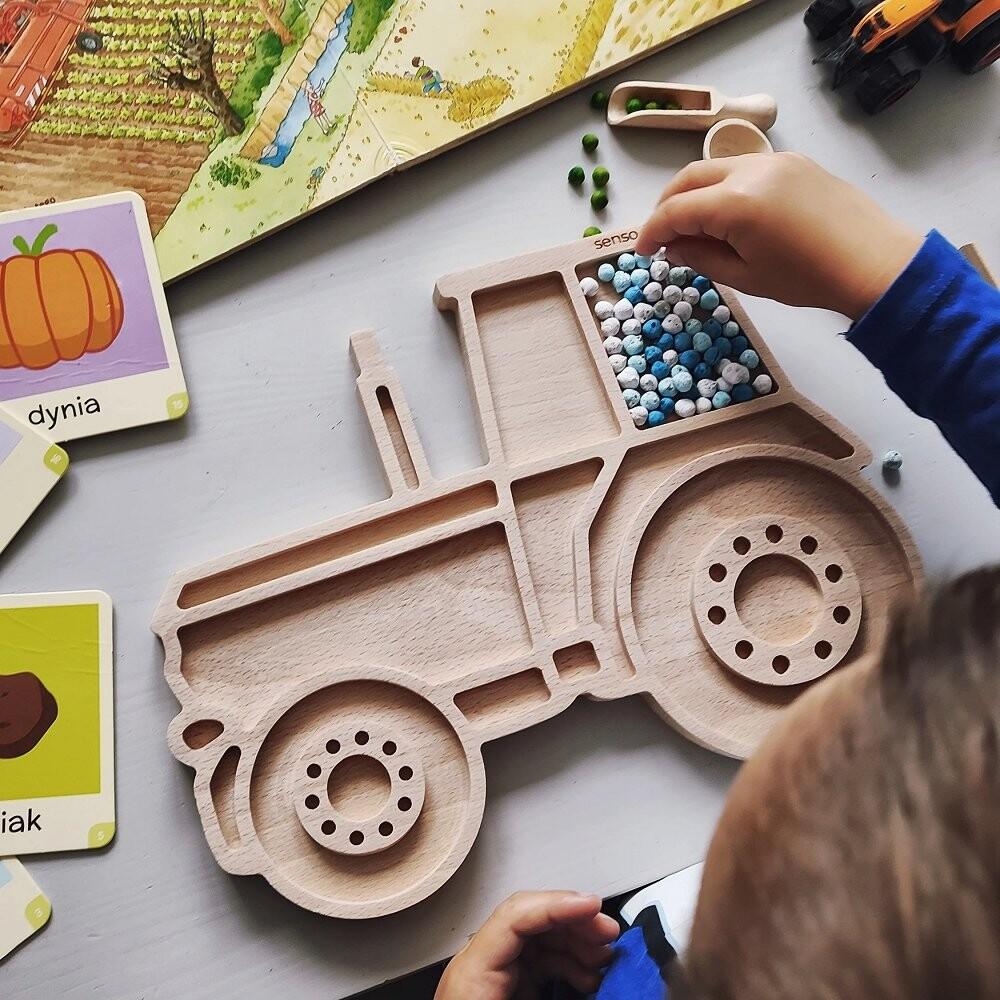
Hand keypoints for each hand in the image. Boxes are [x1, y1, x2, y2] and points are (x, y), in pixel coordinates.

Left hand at [434, 891, 619, 999]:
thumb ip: (564, 998)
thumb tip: (606, 989)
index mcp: (473, 974)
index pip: (515, 916)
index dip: (558, 905)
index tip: (593, 908)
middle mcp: (479, 968)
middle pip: (529, 921)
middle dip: (574, 922)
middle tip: (608, 934)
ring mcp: (491, 978)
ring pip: (537, 940)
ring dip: (575, 944)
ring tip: (603, 959)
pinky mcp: (503, 991)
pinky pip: (537, 962)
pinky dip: (567, 965)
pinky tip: (588, 978)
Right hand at [636, 152, 922, 319]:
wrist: (873, 262)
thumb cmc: (807, 279)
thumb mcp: (746, 277)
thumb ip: (702, 257)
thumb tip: (674, 247)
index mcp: (735, 203)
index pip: (675, 210)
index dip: (651, 231)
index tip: (642, 251)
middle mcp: (750, 170)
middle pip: (688, 178)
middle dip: (667, 205)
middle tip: (662, 236)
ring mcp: (774, 161)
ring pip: (715, 167)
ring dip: (694, 192)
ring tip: (694, 226)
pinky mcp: (793, 162)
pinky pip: (744, 167)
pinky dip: (723, 186)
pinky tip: (728, 214)